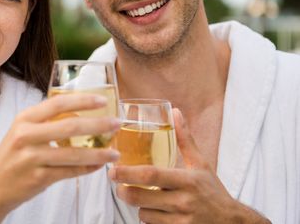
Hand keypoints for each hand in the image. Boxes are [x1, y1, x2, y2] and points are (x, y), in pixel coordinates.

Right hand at [0, 94, 120, 223]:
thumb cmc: (11, 156)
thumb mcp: (22, 132)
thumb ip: (46, 122)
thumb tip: (81, 114)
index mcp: (24, 119)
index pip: (58, 103)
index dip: (82, 100)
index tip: (102, 100)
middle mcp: (26, 135)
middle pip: (70, 126)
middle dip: (98, 124)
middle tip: (117, 124)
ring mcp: (31, 158)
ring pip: (73, 154)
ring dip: (98, 153)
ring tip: (115, 152)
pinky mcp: (37, 178)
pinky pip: (69, 172)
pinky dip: (87, 170)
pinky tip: (99, 167)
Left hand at [109, 108, 269, 223]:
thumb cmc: (213, 192)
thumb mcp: (201, 165)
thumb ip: (185, 139)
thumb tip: (175, 112)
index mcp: (188, 181)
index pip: (151, 175)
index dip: (128, 173)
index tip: (112, 170)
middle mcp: (184, 202)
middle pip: (140, 197)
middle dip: (124, 192)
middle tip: (119, 186)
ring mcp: (181, 221)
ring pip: (144, 214)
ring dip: (139, 207)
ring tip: (146, 199)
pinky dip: (149, 219)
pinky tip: (156, 212)